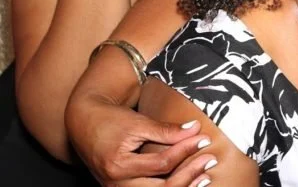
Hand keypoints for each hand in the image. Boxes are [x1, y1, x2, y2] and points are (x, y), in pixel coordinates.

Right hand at [66, 94, 213, 186]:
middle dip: (189, 175)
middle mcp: (117, 184)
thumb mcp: (138, 122)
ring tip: (205, 176)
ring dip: (183, 186)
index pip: (162, 163)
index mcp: (119, 165)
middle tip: (211, 160)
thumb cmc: (111, 120)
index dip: (186, 150)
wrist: (84, 124)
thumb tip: (195, 128)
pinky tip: (189, 183)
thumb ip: (165, 129)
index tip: (204, 138)